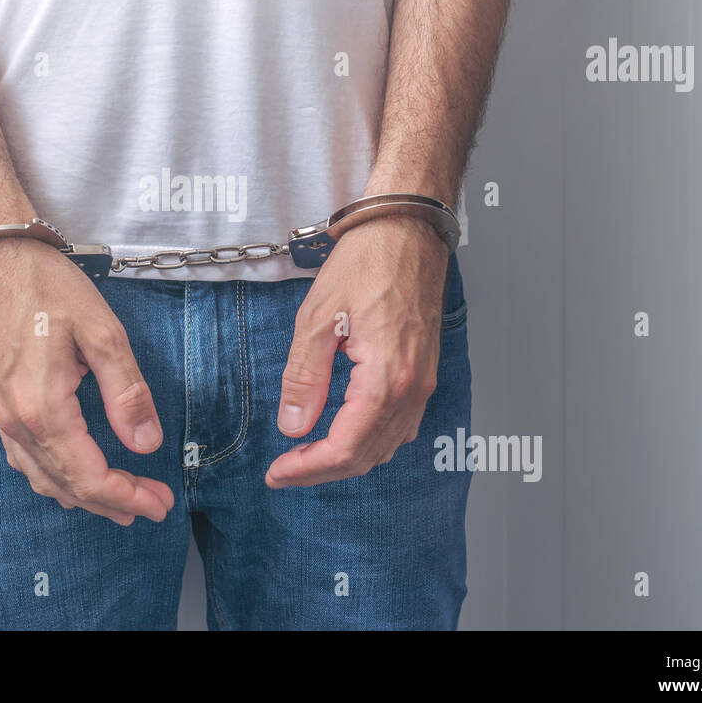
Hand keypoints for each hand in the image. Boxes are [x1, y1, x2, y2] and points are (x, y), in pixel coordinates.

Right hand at [0, 238, 174, 523]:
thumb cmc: (44, 285)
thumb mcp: (102, 332)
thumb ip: (126, 392)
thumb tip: (146, 443)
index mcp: (43, 409)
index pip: (90, 476)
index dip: (128, 496)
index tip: (160, 502)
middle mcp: (17, 421)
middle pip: (66, 486)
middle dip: (113, 503)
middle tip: (152, 505)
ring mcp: (2, 415)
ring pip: (42, 478)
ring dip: (82, 497)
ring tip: (119, 503)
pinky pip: (24, 459)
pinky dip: (53, 478)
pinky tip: (70, 476)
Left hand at [266, 216, 449, 487]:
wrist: (407, 229)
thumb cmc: (367, 260)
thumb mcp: (317, 317)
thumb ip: (304, 377)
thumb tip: (293, 425)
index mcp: (386, 378)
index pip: (345, 448)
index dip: (308, 469)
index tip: (277, 473)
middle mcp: (412, 388)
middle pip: (366, 456)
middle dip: (322, 470)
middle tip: (284, 470)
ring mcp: (422, 381)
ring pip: (386, 445)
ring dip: (346, 458)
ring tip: (306, 456)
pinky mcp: (423, 371)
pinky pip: (400, 425)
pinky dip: (369, 440)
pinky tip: (342, 431)